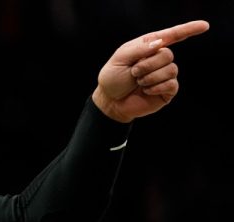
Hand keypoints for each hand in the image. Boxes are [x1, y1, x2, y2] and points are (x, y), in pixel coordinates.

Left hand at [92, 20, 208, 122]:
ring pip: (171, 69)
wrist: (110, 101)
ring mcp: (165, 74)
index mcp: (149, 46)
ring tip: (138, 82)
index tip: (204, 26)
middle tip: (134, 73)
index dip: (189, 29)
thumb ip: (139, 48)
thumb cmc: (112, 79)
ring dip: (150, 77)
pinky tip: (146, 90)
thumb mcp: (120, 58)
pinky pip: (172, 84)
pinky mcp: (167, 90)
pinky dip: (156, 87)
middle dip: (148, 65)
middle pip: (168, 54)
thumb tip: (161, 42)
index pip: (172, 36)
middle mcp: (159, 59)